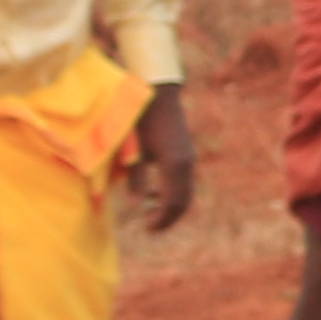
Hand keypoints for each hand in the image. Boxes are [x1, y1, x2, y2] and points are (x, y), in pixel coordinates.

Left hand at [124, 88, 198, 231]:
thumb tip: (137, 205)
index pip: (172, 203)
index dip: (160, 219)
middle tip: (149, 228)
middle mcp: (186, 163)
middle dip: (168, 217)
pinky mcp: (184, 152)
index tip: (146, 228)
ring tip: (150, 213)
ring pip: (185, 192)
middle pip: (184, 201)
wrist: (156, 91)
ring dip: (170, 206)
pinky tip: (154, 192)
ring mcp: (187, 157)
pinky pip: (183, 180)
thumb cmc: (138, 117)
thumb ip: (136, 178)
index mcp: (174, 164)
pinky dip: (171, 192)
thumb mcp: (133, 149)